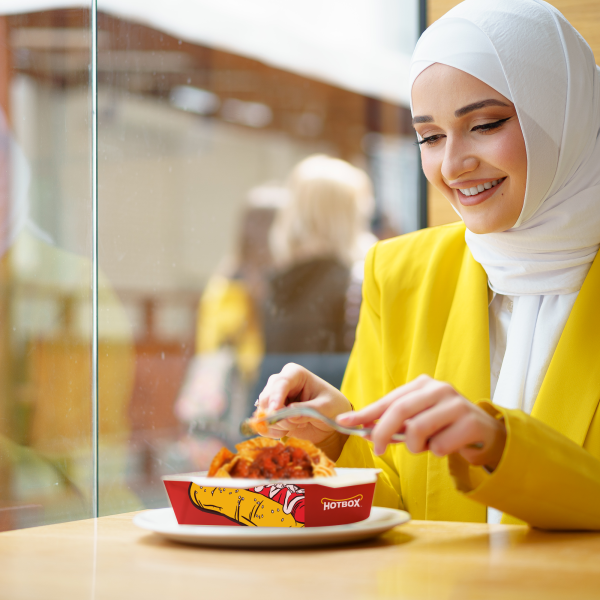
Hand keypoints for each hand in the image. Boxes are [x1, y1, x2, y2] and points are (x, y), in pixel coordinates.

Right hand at [256, 363, 350, 455]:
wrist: (330, 419)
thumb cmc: (332, 406)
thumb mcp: (325, 407)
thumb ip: (308, 410)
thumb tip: (289, 416)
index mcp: (295, 374)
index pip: (280, 383)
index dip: (275, 397)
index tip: (275, 411)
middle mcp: (280, 383)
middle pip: (266, 398)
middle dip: (277, 415)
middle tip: (295, 424)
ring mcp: (273, 398)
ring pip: (263, 413)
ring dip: (278, 424)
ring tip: (299, 424)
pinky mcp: (271, 413)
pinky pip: (262, 424)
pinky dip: (272, 431)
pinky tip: (287, 431)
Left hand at [337, 375, 505, 469]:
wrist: (486, 433)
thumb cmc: (445, 426)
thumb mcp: (418, 421)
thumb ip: (394, 425)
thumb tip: (364, 431)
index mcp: (422, 384)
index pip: (388, 400)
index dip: (365, 413)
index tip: (344, 423)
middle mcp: (439, 389)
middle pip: (400, 410)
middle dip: (383, 432)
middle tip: (377, 449)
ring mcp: (456, 404)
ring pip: (418, 429)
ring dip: (415, 446)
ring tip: (424, 446)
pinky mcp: (471, 422)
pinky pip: (440, 445)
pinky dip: (436, 452)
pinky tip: (446, 446)